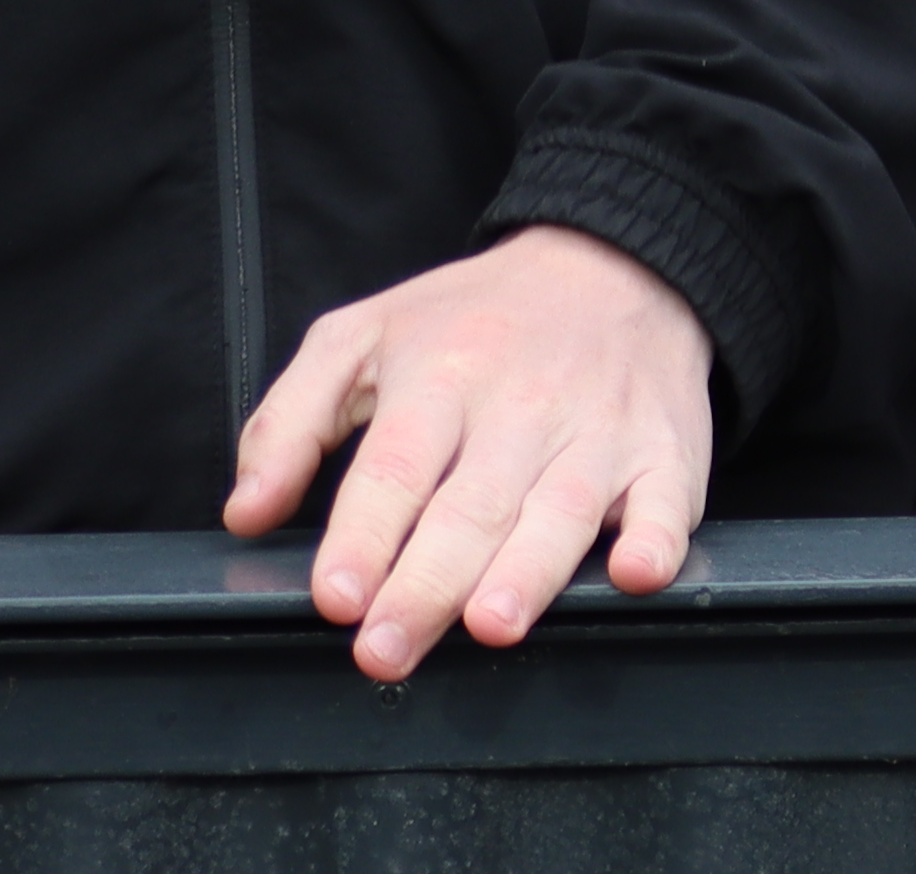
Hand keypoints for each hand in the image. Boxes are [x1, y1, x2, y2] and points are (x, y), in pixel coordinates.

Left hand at [224, 223, 712, 680]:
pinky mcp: (666, 450)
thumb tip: (246, 513)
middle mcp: (522, 404)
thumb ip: (288, 421)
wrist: (617, 264)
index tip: (336, 596)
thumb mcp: (360, 336)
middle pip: (472, 505)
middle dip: (426, 584)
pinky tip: (635, 571)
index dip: (363, 535)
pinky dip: (657, 538)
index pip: (396, 467)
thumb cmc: (474, 319)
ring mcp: (600, 429)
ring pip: (563, 509)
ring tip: (492, 624)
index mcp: (441, 375)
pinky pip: (669, 499)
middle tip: (385, 650)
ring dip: (530, 570)